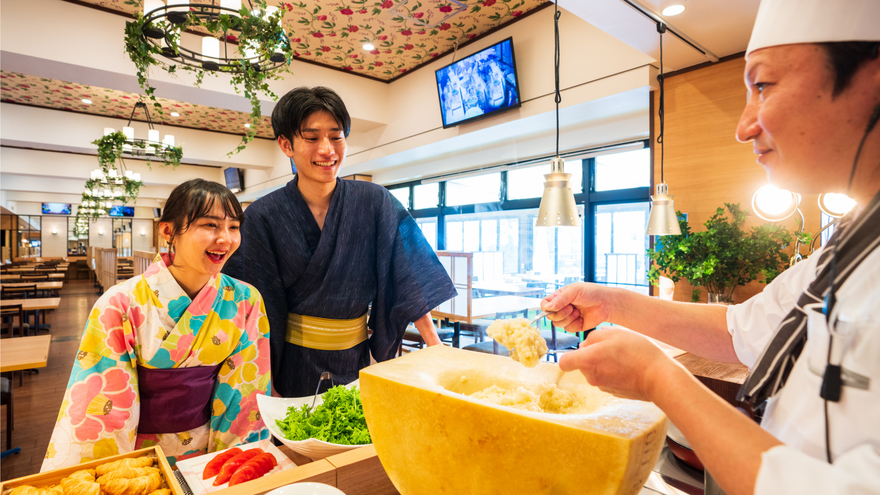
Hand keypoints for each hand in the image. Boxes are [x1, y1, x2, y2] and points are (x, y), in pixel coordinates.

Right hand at [541, 283, 611, 332]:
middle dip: (560, 313)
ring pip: (558, 324)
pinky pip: (568, 329)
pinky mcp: (575, 325)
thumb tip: (548, 308)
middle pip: (550, 316)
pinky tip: (581, 317)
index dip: (546, 308)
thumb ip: (560, 299)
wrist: (606, 304)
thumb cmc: (592, 293)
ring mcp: (568, 317)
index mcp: (559, 297)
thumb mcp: (574, 291)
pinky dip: (574, 324)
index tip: (554, 307)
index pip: (545, 304)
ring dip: (568, 318)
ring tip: (578, 312)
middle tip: (571, 307)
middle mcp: (562, 307)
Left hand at [558, 327, 681, 401]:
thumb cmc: (638, 352)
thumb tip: (586, 345)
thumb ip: (594, 337)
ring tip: (624, 357)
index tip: (581, 350)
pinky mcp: (613, 393)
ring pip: (595, 371)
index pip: (564, 362)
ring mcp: (602, 386)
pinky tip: (628, 368)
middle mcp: (591, 376)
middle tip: (612, 348)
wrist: (658, 377)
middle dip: (592, 355)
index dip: (570, 355)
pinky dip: (614, 373)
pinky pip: (607, 379)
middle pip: (582, 364)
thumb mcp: (615, 333)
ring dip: (604, 364)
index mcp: (588, 360)